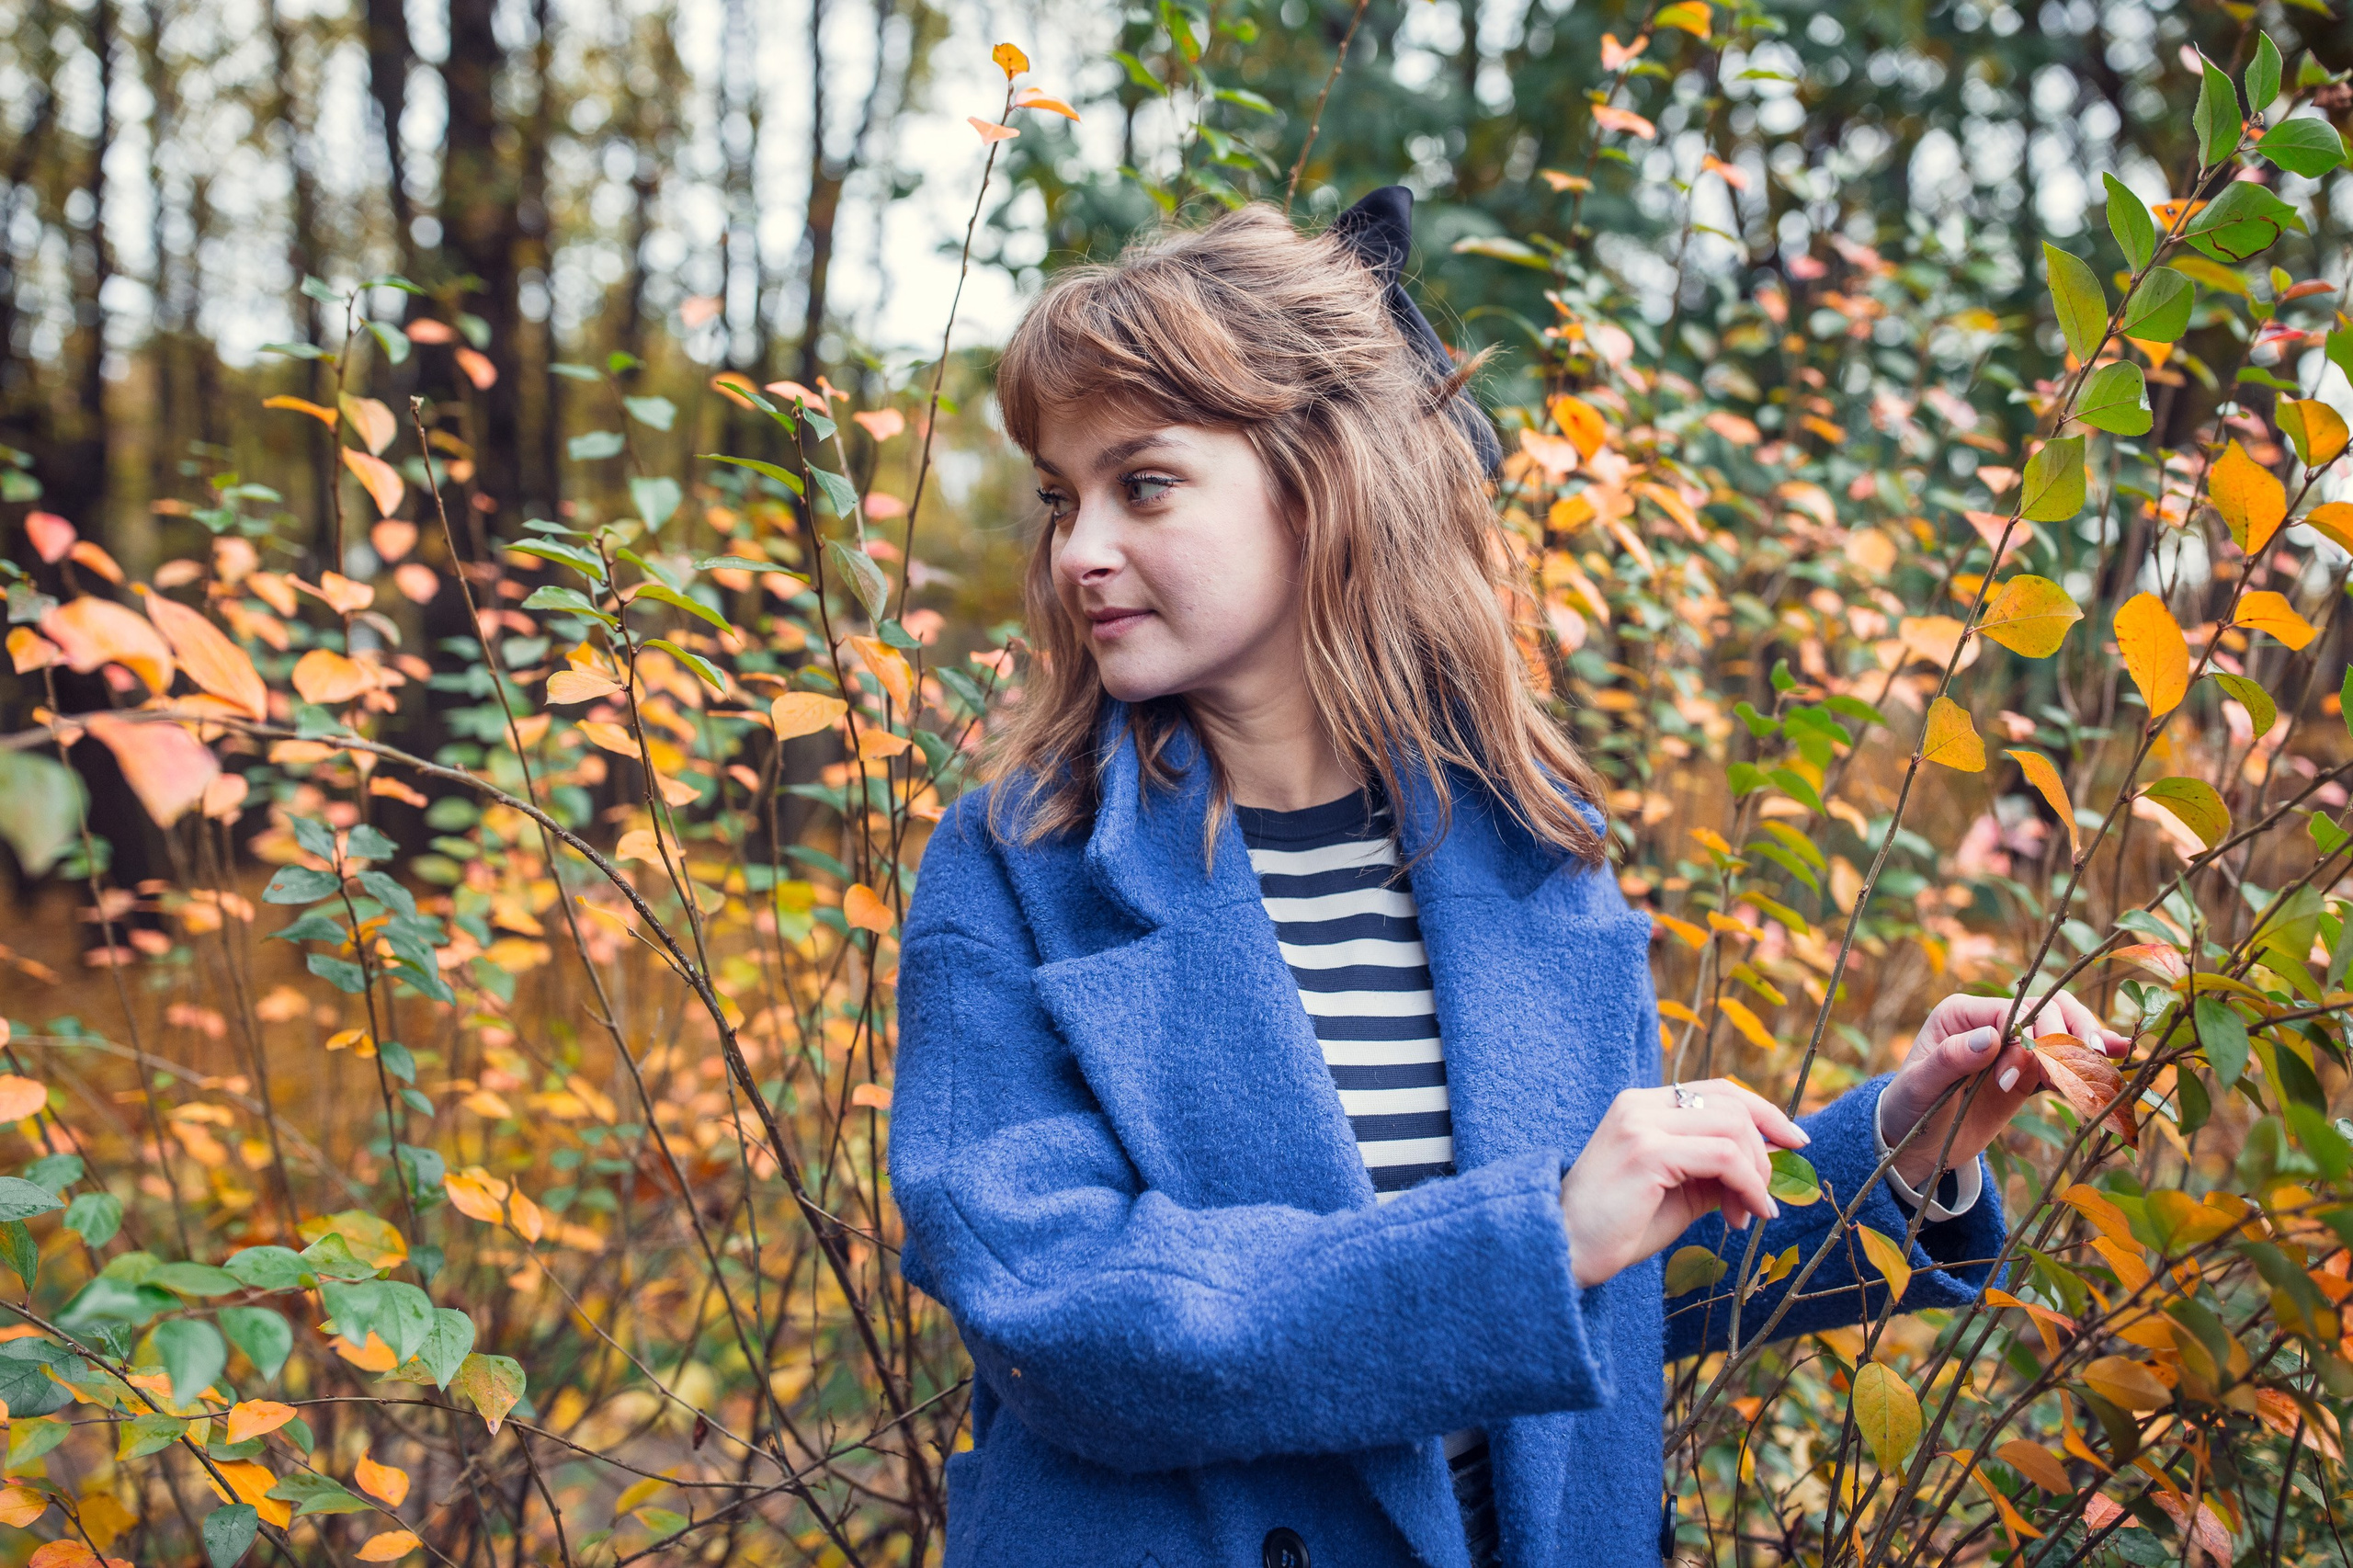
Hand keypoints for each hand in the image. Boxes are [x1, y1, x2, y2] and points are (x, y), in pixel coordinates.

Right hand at [1559, 1079, 1808, 1288]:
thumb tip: (1769, 1162)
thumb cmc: (1619, 1227)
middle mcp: (1639, 1104)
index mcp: (1642, 1105)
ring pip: (1734, 1128)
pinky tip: (1745, 1216)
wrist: (1564, 1250)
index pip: (1718, 1090)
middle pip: (1733, 1103)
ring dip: (1757, 1175)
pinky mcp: (1647, 1152)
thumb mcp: (1678, 1191)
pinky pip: (1724, 1159)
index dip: (1765, 1112)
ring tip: (1747, 1214)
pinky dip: (1748, 1187)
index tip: (1795, 1142)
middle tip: (1766, 1199)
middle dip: (1766, 1149)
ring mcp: (1641, 1125)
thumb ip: (1715, 1169)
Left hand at [1879, 990, 2130, 1190]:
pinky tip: (2121, 1055)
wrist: (1914, 1144)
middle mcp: (1991, 1021)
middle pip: (2046, 1012)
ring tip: (2104, 1064)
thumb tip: (1992, 1037)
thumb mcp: (1920, 1086)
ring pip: (2062, 1031)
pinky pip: (2063, 1061)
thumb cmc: (1908, 1109)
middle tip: (2077, 1068)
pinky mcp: (2029, 1072)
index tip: (2021, 1077)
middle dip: (2066, 1037)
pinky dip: (2090, 1060)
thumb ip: (1952, 1059)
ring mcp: (2014, 1046)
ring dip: (2086, 1045)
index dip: (2028, 1039)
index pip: (2011, 1013)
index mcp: (1961, 1013)